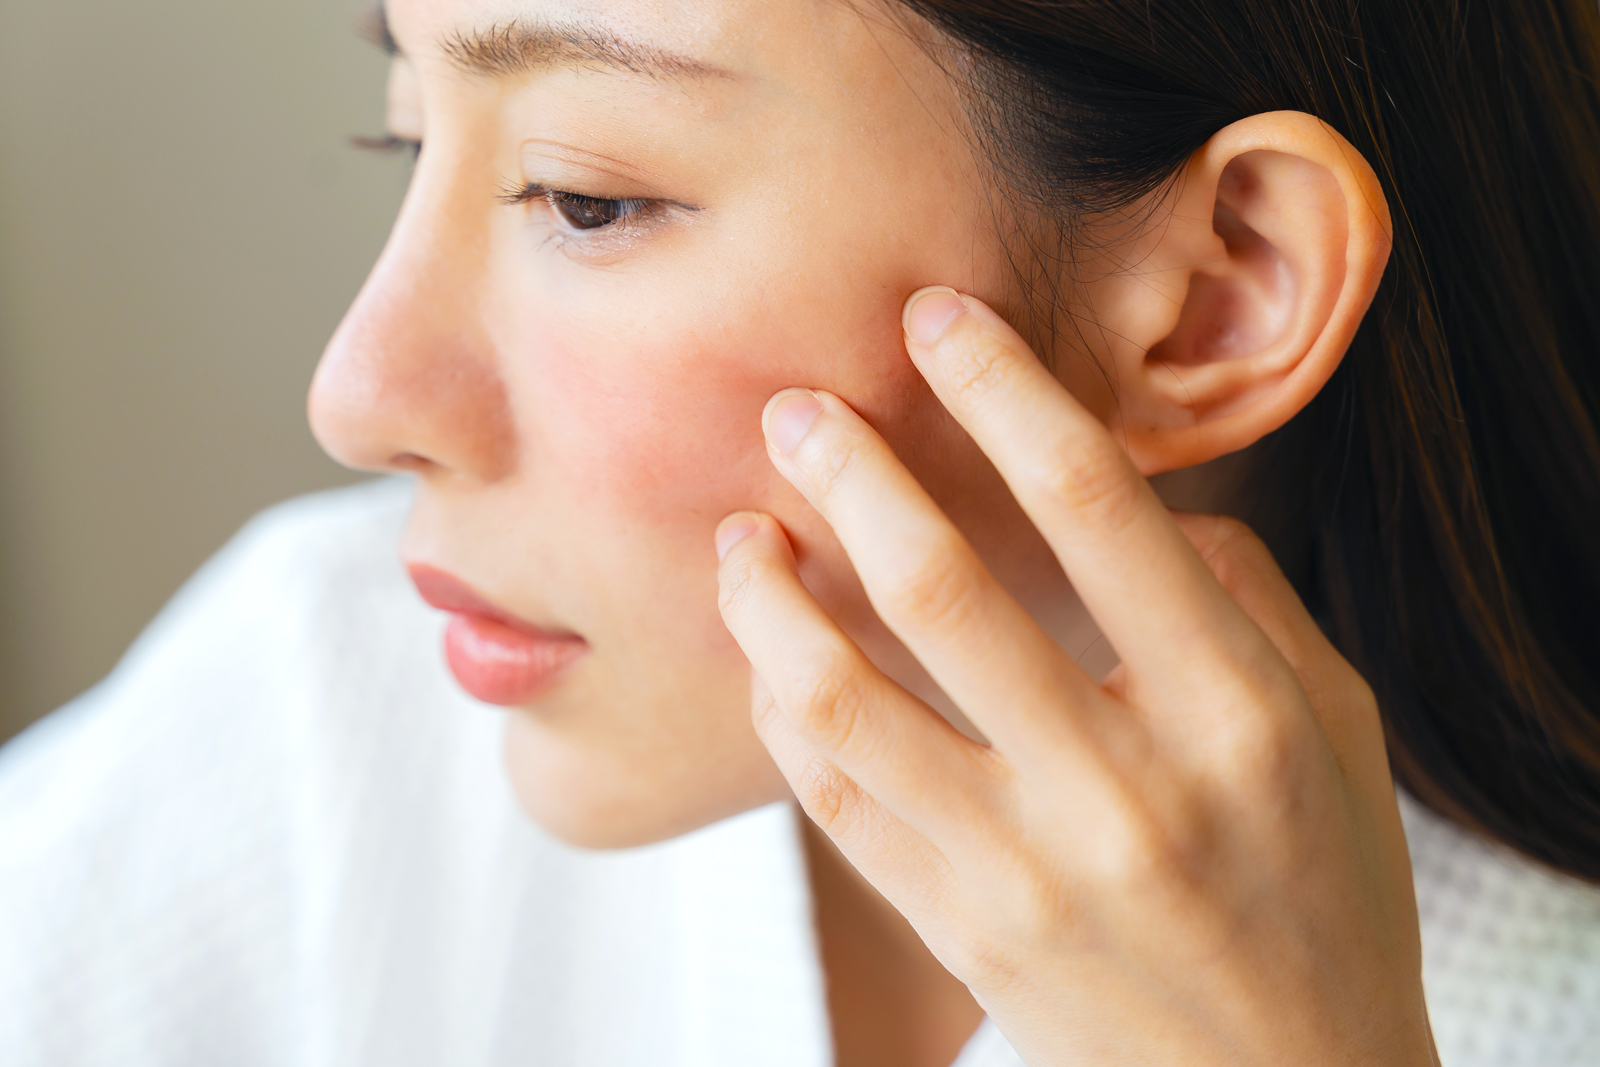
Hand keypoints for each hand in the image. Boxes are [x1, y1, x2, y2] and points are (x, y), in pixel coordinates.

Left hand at [714, 288, 1435, 1065]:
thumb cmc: (1321, 900)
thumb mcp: (1342, 736)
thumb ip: (1253, 606)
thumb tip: (1153, 508)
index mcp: (1232, 710)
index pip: (1096, 506)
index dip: (1004, 389)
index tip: (940, 319)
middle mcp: (1120, 784)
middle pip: (943, 590)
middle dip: (852, 474)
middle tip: (799, 406)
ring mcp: (1023, 868)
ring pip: (849, 700)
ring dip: (773, 598)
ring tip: (742, 531)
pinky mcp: (956, 931)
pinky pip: (835, 803)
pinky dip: (785, 713)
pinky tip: (767, 655)